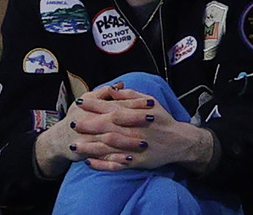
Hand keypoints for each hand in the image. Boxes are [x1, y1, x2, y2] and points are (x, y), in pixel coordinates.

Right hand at [34, 82, 153, 176]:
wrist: (59, 139)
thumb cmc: (76, 117)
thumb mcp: (86, 101)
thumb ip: (104, 93)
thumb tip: (121, 84)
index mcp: (92, 107)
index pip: (116, 103)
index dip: (133, 103)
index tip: (150, 102)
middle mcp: (91, 121)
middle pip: (115, 119)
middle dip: (134, 120)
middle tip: (152, 119)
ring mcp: (89, 137)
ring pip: (111, 139)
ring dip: (128, 141)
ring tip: (145, 142)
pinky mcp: (88, 152)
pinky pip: (104, 156)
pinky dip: (117, 158)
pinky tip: (130, 159)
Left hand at [75, 86, 212, 172]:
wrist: (179, 142)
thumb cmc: (161, 119)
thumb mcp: (149, 101)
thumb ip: (129, 95)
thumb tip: (111, 88)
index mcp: (135, 115)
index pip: (111, 108)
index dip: (94, 105)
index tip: (80, 103)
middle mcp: (134, 131)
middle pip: (108, 127)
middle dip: (89, 125)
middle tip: (72, 123)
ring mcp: (134, 148)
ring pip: (109, 147)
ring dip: (91, 146)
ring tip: (75, 145)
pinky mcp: (136, 162)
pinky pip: (116, 164)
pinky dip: (102, 164)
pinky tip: (89, 162)